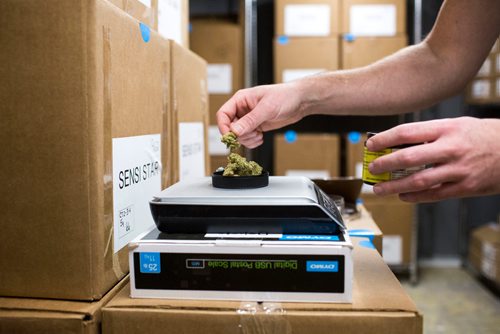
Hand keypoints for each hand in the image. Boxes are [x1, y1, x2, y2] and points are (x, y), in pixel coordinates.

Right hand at [216, 83, 305, 147]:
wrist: (300, 101)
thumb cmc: (285, 96)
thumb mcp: (267, 108)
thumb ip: (250, 120)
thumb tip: (235, 131)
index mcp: (241, 99)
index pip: (223, 114)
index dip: (224, 127)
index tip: (231, 136)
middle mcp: (242, 110)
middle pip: (229, 128)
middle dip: (240, 135)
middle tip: (253, 134)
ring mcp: (249, 119)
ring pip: (238, 135)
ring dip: (247, 140)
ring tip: (259, 135)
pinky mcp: (256, 127)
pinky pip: (247, 139)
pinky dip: (253, 142)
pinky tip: (261, 137)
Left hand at [366, 117, 499, 201]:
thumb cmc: (483, 135)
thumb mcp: (456, 125)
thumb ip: (429, 134)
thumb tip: (397, 143)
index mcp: (447, 129)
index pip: (407, 132)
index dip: (385, 139)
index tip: (371, 145)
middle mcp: (451, 148)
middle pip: (408, 158)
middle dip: (385, 164)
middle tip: (372, 169)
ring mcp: (458, 169)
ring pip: (418, 181)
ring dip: (394, 186)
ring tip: (379, 188)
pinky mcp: (465, 187)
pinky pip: (434, 194)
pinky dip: (414, 196)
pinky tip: (402, 196)